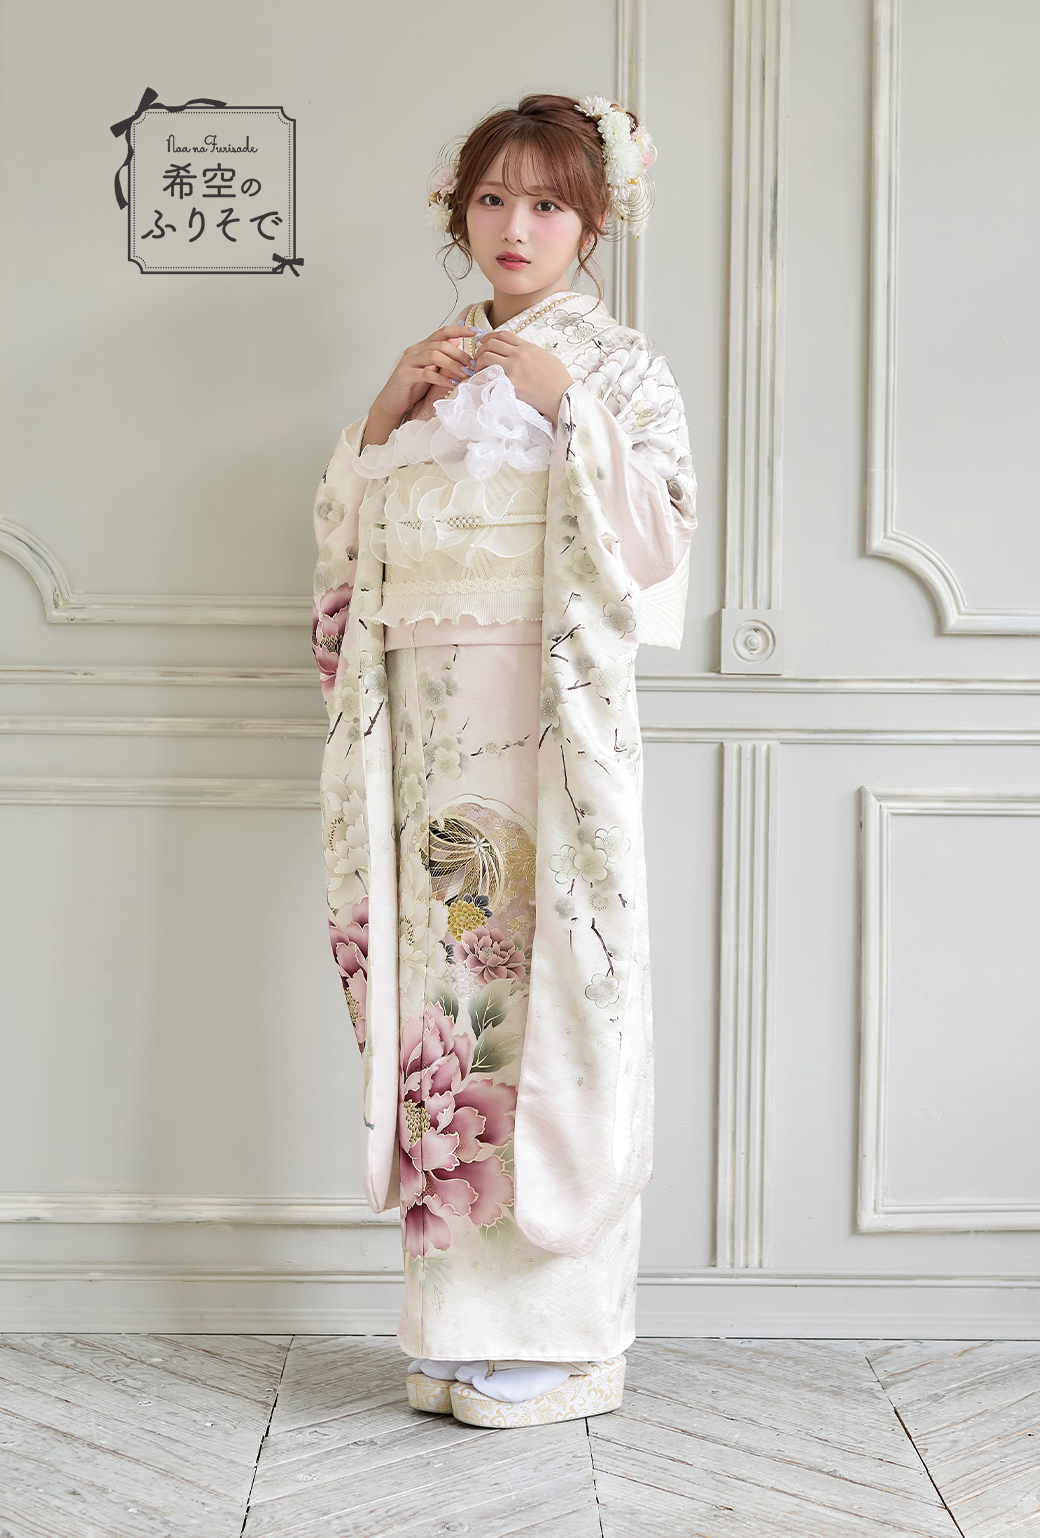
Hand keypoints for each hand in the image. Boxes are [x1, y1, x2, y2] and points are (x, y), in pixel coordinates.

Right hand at [363, 326, 476, 445]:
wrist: (392, 402)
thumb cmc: (412, 387)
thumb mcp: (431, 370)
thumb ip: (442, 359)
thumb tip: (460, 348)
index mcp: (422, 347)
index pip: (442, 333)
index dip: (459, 330)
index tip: (475, 332)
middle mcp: (414, 351)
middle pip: (440, 345)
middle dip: (459, 354)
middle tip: (472, 365)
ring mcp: (408, 362)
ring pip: (433, 355)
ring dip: (452, 364)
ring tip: (464, 374)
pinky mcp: (405, 375)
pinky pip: (425, 373)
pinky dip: (440, 378)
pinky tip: (450, 383)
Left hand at [471, 331, 573, 425]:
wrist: (562, 396)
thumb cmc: (558, 379)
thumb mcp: (545, 357)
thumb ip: (530, 352)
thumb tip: (520, 352)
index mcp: (527, 347)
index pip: (503, 335)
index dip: (489, 337)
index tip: (483, 342)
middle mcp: (519, 354)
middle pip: (491, 344)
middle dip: (480, 349)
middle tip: (478, 358)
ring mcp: (513, 368)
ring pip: (486, 356)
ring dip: (479, 362)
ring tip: (479, 370)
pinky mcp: (510, 382)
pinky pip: (490, 374)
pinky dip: (483, 376)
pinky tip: (484, 380)